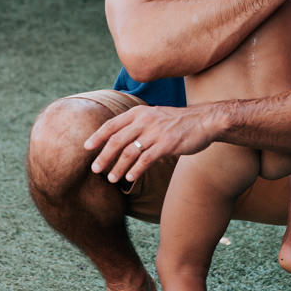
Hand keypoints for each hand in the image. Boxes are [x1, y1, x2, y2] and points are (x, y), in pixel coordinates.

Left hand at [83, 103, 221, 183]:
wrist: (204, 120)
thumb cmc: (179, 121)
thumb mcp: (155, 116)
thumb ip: (139, 125)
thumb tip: (121, 140)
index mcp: (140, 112)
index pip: (112, 124)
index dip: (97, 136)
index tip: (86, 147)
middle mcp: (145, 120)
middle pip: (117, 140)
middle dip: (104, 156)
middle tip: (95, 169)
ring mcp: (155, 132)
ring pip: (129, 152)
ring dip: (118, 167)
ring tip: (111, 179)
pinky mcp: (166, 144)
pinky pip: (146, 159)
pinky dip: (135, 170)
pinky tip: (130, 178)